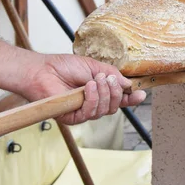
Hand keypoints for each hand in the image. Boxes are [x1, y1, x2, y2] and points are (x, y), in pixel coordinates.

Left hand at [21, 54, 145, 124]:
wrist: (43, 70)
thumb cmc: (64, 67)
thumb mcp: (94, 66)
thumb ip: (112, 74)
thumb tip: (128, 84)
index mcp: (99, 92)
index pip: (118, 99)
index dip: (131, 98)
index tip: (141, 93)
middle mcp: (93, 104)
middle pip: (114, 107)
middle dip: (115, 92)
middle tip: (109, 79)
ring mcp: (83, 112)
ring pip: (104, 110)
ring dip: (103, 94)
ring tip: (96, 80)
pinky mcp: (72, 117)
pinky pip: (89, 113)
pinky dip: (92, 99)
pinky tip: (87, 87)